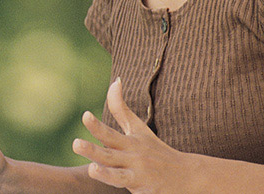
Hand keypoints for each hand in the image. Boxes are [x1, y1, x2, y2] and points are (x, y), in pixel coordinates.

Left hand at [72, 78, 197, 193]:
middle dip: (93, 150)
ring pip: (118, 176)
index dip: (97, 126)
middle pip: (109, 154)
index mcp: (130, 142)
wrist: (187, 175)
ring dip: (105, 173)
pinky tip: (111, 185)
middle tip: (76, 144)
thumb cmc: (157, 150)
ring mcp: (138, 176)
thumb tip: (115, 81)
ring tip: (92, 169)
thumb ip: (120, 109)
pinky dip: (122, 188)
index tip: (85, 116)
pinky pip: (130, 190)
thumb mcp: (139, 129)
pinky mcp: (144, 191)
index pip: (110, 133)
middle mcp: (133, 158)